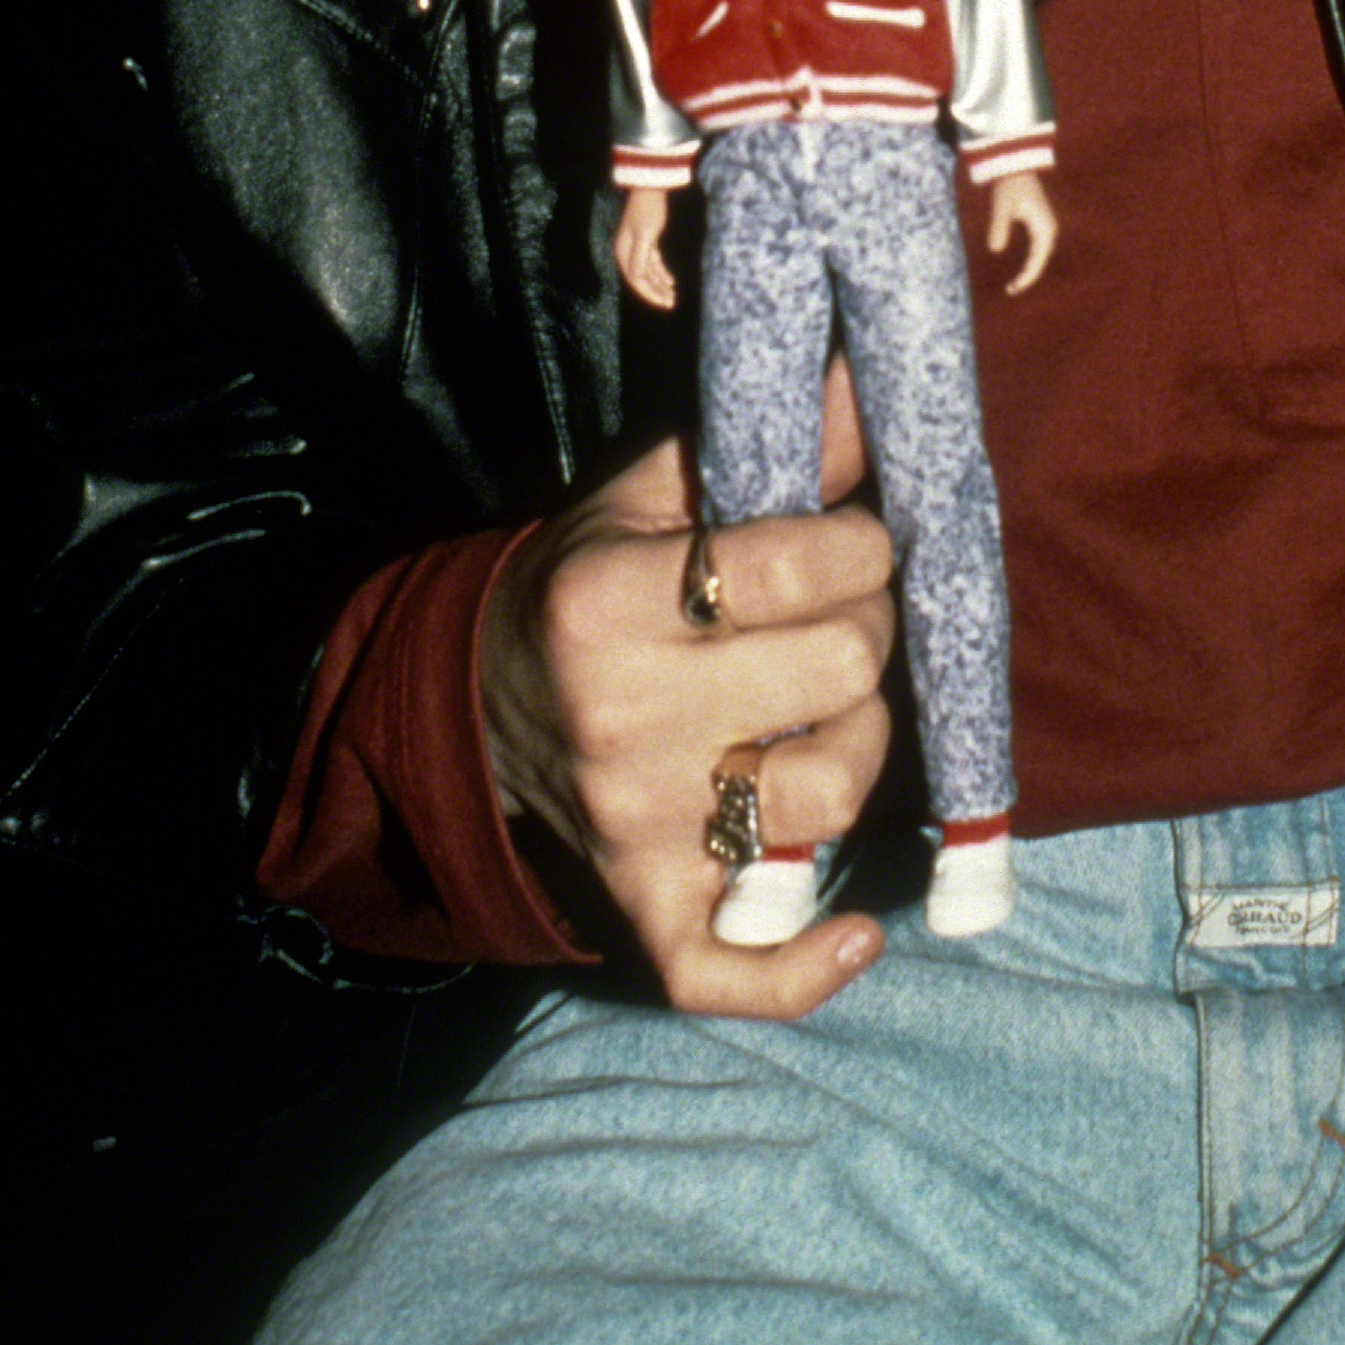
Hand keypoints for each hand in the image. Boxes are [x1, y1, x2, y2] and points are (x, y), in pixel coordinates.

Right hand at [479, 356, 894, 1017]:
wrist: (474, 709)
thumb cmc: (588, 584)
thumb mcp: (652, 498)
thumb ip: (765, 441)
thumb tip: (866, 374)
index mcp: (612, 602)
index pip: (795, 567)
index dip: (860, 545)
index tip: (856, 541)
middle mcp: (623, 718)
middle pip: (837, 674)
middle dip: (869, 634)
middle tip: (847, 620)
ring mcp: (636, 825)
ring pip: (830, 798)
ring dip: (861, 748)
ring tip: (833, 714)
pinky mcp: (646, 909)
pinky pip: (735, 969)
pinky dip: (805, 968)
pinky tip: (858, 937)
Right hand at [614, 185, 677, 308]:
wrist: (651, 186)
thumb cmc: (648, 209)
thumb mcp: (646, 234)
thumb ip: (640, 257)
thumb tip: (636, 279)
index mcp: (623, 252)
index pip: (635, 280)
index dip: (649, 294)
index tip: (664, 303)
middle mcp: (627, 252)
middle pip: (641, 279)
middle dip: (656, 292)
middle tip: (671, 303)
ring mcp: (637, 246)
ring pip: (649, 272)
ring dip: (660, 284)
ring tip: (673, 296)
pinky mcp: (647, 240)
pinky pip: (653, 262)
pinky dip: (661, 272)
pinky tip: (671, 281)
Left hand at [984, 168, 1056, 291]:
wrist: (1016, 166)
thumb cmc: (1010, 185)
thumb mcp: (1002, 205)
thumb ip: (999, 226)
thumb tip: (995, 250)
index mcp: (1044, 229)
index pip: (1037, 261)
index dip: (1026, 278)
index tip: (1013, 289)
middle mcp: (1049, 230)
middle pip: (1041, 261)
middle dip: (1028, 277)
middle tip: (1010, 290)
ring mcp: (1046, 226)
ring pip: (1041, 256)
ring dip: (1030, 270)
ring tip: (1014, 285)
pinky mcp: (1040, 223)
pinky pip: (1038, 248)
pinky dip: (1030, 261)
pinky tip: (1020, 269)